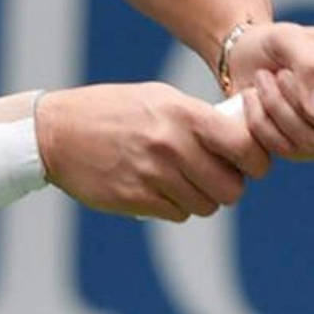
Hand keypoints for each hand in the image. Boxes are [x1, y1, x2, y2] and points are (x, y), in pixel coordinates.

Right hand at [34, 82, 270, 220]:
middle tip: (216, 176)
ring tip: (183, 181)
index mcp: (183, 115)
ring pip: (205, 206)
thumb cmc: (114, 110)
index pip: (244, 146)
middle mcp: (171, 146)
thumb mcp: (159, 98)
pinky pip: (177, 215)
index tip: (251, 162)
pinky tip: (159, 188)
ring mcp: (152, 175)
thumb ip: (199, 118)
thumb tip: (241, 137)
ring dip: (201, 198)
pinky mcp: (135, 200)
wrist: (57, 132)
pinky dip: (175, 207)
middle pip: (230, 189)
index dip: (256, 160)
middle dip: (228, 186)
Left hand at [224, 22, 313, 160]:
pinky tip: (253, 98)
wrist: (244, 57)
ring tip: (263, 79)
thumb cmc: (278, 44)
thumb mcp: (291, 38)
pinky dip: (260, 120)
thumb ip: (310, 64)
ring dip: (276, 106)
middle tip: (281, 74)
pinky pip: (282, 149)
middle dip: (303, 101)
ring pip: (309, 141)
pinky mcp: (298, 151)